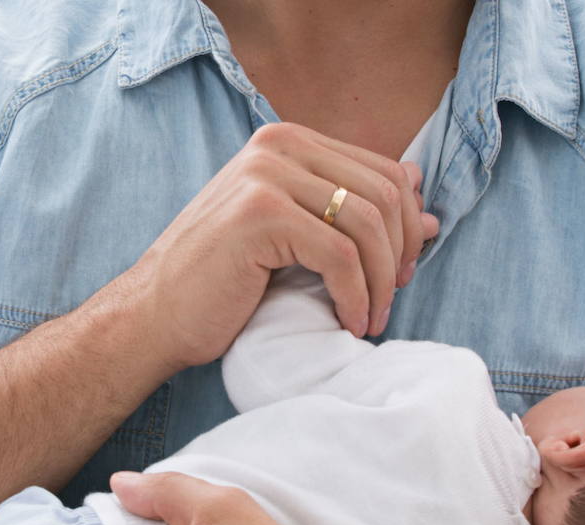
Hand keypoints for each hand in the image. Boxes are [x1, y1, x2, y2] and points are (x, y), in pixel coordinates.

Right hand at [131, 122, 439, 368]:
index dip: (406, 227)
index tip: (399, 273)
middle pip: (384, 193)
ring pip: (367, 224)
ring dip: (380, 282)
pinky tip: (349, 322)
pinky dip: (355, 296)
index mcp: (287, 141)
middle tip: (390, 300)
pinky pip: (340, 255)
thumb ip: (351, 215)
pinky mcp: (260, 214)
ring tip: (371, 319)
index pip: (384, 171)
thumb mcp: (297, 239)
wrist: (156, 314)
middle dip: (399, 254)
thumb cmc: (224, 283)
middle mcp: (277, 145)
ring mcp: (265, 175)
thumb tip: (428, 211)